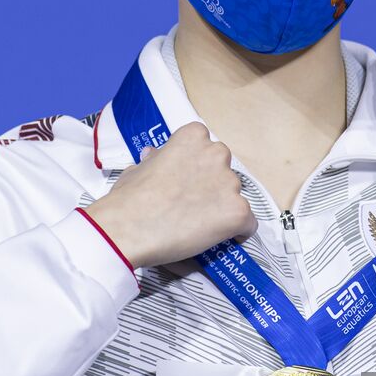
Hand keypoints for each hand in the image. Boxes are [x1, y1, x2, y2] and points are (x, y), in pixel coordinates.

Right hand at [83, 122, 255, 267]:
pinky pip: (248, 224)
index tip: (187, 182)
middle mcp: (217, 155)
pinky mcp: (238, 212)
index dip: (198, 167)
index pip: (206, 147)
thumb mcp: (138, 169)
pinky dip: (238, 232)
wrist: (127, 229)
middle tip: (194, 205)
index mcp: (193, 137)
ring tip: (202, 226)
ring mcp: (230, 184)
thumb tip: (155, 155)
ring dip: (223, 208)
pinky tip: (222, 238)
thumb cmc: (128, 198)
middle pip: (224, 171)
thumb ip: (156, 160)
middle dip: (214, 186)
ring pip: (236, 197)